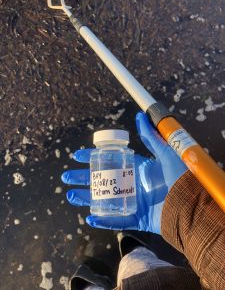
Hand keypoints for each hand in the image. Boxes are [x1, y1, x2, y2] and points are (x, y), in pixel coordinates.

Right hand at [61, 112, 186, 233]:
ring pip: (104, 199)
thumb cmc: (179, 178)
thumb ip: (151, 137)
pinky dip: (103, 219)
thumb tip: (140, 115)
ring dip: (86, 198)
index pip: (109, 161)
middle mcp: (132, 184)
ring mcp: (132, 201)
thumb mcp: (165, 154)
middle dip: (82, 178)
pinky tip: (89, 218)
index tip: (76, 156)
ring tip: (70, 195)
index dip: (92, 157)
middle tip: (66, 177)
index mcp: (136, 168)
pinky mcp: (136, 218)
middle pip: (102, 180)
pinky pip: (116, 219)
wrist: (192, 206)